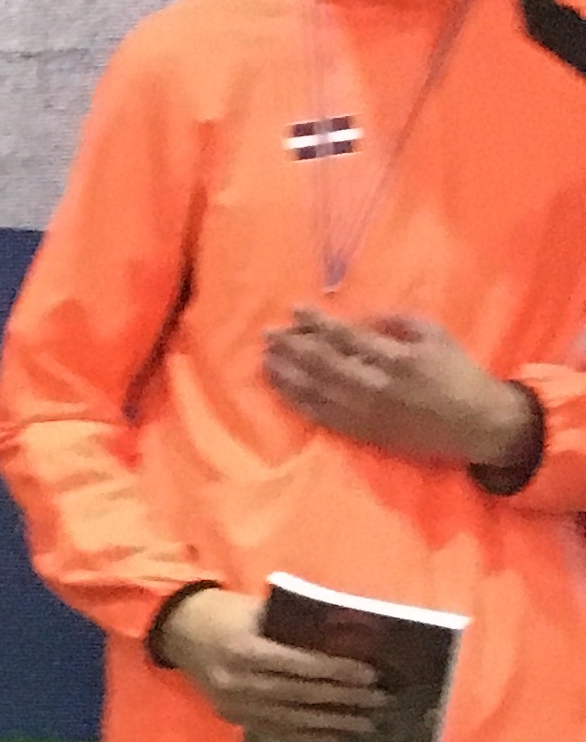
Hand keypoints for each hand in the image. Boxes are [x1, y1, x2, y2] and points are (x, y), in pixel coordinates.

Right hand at [158, 588, 385, 741]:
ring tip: (363, 725)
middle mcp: (238, 683)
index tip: (370, 675)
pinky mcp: (233, 717)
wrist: (178, 631)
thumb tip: (346, 640)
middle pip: (300, 696)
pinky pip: (274, 732)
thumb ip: (295, 627)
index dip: (338, 672)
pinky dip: (306, 736)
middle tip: (377, 701)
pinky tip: (331, 737)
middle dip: (343, 700)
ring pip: (290, 720)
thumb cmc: (225, 613)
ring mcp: (234, 705)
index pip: (301, 667)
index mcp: (245, 652)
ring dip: (330, 725)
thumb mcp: (258, 609)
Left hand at [263, 308, 537, 476]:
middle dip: (293, 347)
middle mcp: (375, 387)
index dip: (317, 323)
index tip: (295, 310)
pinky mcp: (361, 432)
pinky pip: (321, 416)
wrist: (476, 423)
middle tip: (268, 333)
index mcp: (396, 359)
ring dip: (287, 373)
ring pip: (315, 392)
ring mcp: (365, 412)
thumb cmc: (459, 374)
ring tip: (266, 358)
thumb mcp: (437, 336)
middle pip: (323, 364)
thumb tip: (362, 317)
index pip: (346, 338)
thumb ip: (398, 322)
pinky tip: (281, 389)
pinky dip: (297, 401)